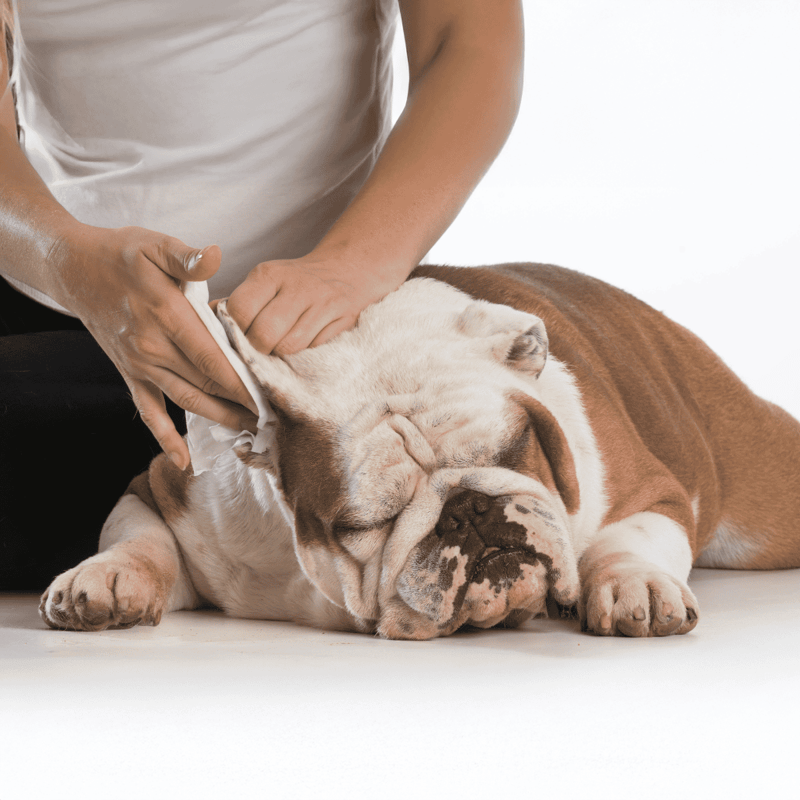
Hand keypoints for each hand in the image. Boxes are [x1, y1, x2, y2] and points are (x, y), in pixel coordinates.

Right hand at [50, 224, 258, 468]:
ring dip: (219, 419)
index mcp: (166, 315)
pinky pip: (148, 411)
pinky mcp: (131, 374)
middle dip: (242, 404)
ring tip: (252, 431)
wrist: (75, 269)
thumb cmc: (123, 254)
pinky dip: (165, 438)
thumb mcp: (157, 245)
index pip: (213, 357)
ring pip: (186, 401)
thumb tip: (214, 256)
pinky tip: (184, 460)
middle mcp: (153, 347)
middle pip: (206, 384)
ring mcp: (140, 365)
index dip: (243, 381)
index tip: (272, 396)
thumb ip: (187, 258)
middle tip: (275, 418)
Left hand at [225, 252, 401, 356]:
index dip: (235, 332)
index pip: (239, 311)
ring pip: (289, 347)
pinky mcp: (343, 319)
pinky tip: (302, 348)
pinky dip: (304, 355)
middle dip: (257, 350)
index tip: (239, 339)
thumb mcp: (265, 282)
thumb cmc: (296, 283)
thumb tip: (202, 322)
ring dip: (280, 356)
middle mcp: (296, 286)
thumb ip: (236, 302)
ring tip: (279, 351)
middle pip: (263, 334)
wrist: (348, 270)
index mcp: (269, 274)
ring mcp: (322, 303)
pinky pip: (313, 349)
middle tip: (259, 352)